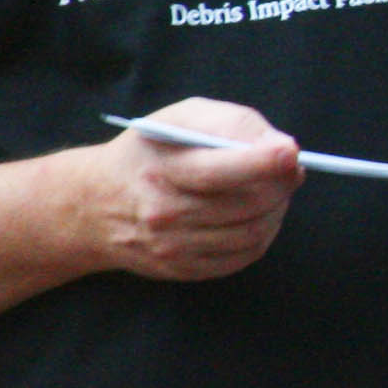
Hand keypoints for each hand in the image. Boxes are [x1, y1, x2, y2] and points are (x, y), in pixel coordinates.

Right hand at [92, 97, 301, 279]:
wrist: (96, 203)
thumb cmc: (151, 151)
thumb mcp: (180, 118)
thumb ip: (232, 124)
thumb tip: (283, 149)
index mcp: (163, 170)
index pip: (220, 171)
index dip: (264, 163)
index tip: (291, 152)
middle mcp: (165, 213)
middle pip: (247, 204)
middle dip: (282, 183)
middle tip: (292, 167)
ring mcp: (173, 247)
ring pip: (253, 232)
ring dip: (277, 208)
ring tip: (275, 188)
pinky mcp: (184, 269)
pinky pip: (244, 255)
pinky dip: (264, 232)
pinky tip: (258, 213)